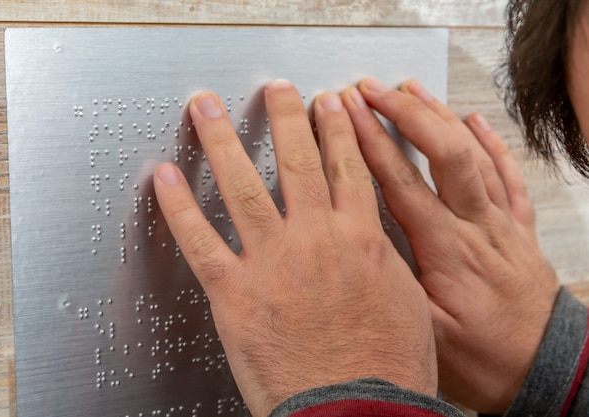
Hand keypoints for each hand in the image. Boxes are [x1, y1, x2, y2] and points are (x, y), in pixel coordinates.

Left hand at [154, 79, 436, 416]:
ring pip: (243, 186)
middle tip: (277, 90)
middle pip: (298, 161)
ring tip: (207, 108)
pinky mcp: (236, 293)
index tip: (331, 104)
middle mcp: (316, 239)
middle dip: (286, 116)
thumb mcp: (405, 301)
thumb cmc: (385, 366)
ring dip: (222, 140)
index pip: (349, 167)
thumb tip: (371, 237)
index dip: (339, 130)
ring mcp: (273, 262)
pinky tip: (166, 178)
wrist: (358, 410)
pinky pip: (200, 240)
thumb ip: (382, 260)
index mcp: (361, 239)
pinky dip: (179, 207)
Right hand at [342, 78, 560, 413]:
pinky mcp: (519, 230)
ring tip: (413, 90)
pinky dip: (493, 143)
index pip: (403, 184)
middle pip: (444, 153)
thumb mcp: (429, 339)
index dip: (372, 143)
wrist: (548, 372)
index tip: (348, 113)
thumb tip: (362, 250)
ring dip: (441, 116)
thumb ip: (395, 289)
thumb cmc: (488, 361)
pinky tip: (477, 121)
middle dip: (406, 114)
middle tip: (373, 89)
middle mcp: (478, 227)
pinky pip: (509, 175)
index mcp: (449, 253)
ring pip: (474, 155)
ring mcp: (503, 224)